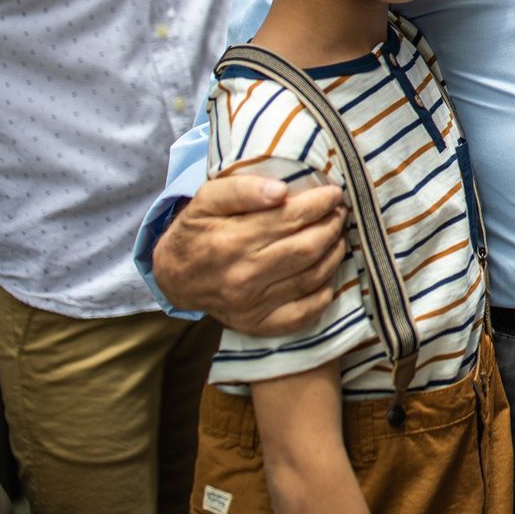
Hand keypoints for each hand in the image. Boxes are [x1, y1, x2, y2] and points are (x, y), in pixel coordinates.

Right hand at [154, 176, 346, 335]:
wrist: (175, 277)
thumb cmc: (197, 231)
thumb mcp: (207, 199)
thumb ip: (242, 189)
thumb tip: (281, 191)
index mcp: (231, 241)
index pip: (291, 219)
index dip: (320, 203)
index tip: (333, 193)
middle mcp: (242, 276)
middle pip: (307, 248)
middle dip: (332, 226)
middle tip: (339, 212)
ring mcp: (252, 305)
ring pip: (312, 277)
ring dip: (334, 253)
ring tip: (337, 235)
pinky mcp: (258, 325)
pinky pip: (305, 312)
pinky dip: (325, 291)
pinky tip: (327, 271)